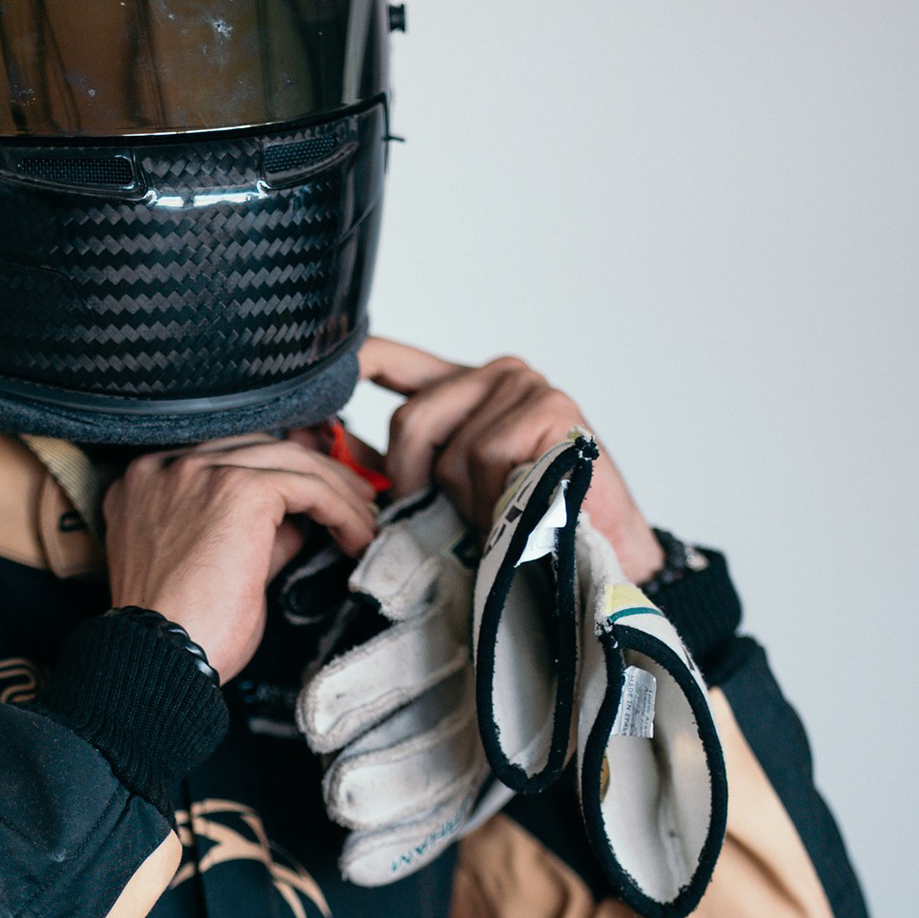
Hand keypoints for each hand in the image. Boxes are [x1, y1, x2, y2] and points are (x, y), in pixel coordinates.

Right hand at [104, 437, 376, 681]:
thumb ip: (248, 536)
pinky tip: (358, 536)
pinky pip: (308, 486)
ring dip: (337, 492)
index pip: (228, 458)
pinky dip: (341, 509)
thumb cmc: (179, 631)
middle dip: (314, 475)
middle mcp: (166, 466)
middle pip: (261, 450)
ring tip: (366, 523)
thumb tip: (293, 524)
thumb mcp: (209, 570)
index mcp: (146, 483)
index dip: (278, 476)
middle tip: (355, 504)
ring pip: (290, 462)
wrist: (159, 657)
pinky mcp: (239, 490)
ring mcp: (201, 472)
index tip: (315, 500)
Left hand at [361, 337, 664, 583]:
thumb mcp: (454, 491)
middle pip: (412, 420)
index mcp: (470, 388)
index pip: (396, 362)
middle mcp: (499, 375)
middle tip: (450, 515)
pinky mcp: (551, 409)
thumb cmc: (530, 525)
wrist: (604, 555)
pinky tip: (525, 506)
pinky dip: (498, 497)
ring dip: (469, 500)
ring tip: (503, 514)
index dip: (355, 369)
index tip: (314, 390)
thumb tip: (345, 461)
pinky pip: (487, 456)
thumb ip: (412, 467)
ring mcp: (527, 387)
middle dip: (416, 482)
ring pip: (452, 450)